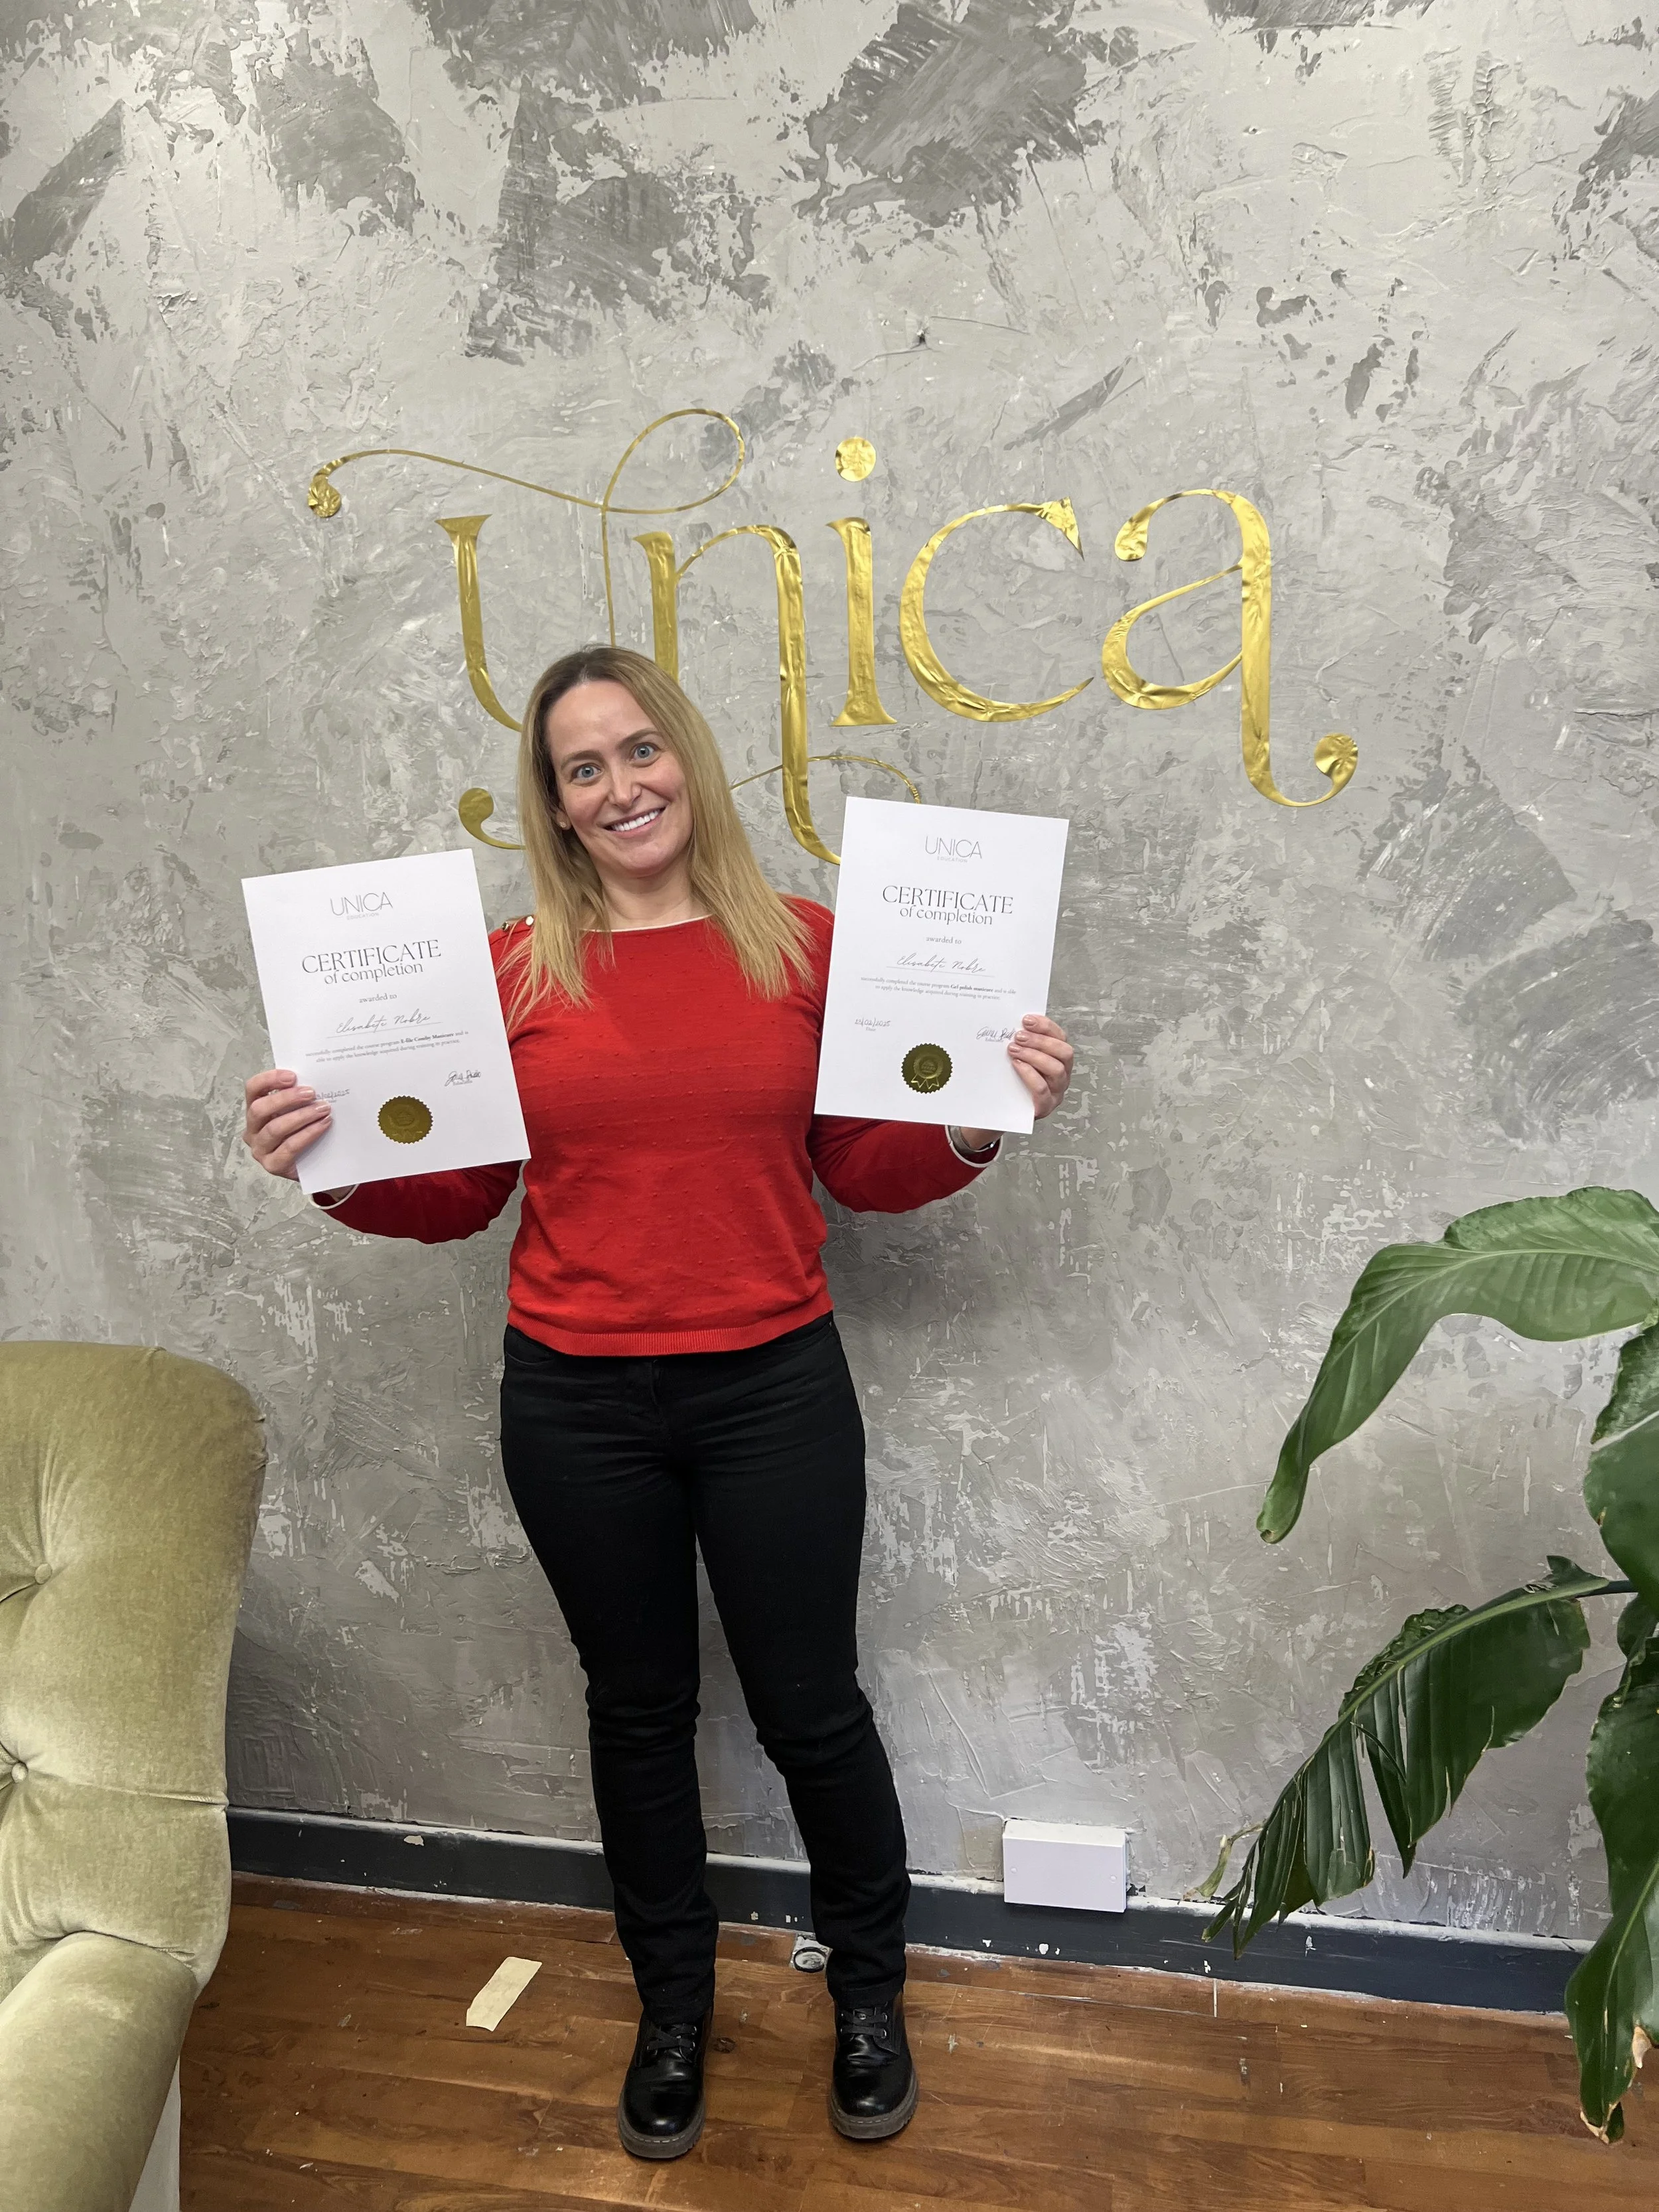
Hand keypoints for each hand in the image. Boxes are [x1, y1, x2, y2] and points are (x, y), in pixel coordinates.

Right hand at [243, 1069, 332, 1182]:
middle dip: (286, 1098)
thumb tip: (314, 1079)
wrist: (314, 1165)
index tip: (292, 1076)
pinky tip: (323, 1125)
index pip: (253, 1089)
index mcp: (255, 1111)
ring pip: (274, 1128)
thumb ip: (298, 1097)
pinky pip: (289, 1147)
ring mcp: (260, 1149)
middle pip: (259, 1109)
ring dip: (301, 1116)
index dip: (269, 1079)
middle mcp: (252, 1130)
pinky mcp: (272, 1165)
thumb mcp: (296, 1111)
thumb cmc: (303, 1132)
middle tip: (311, 1093)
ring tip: (323, 1109)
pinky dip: (308, 1134)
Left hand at [956, 1015, 1074, 1150]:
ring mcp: (1056, 1092)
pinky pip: (1042, 1089)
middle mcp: (1062, 1075)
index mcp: (1058, 1059)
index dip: (1046, 1026)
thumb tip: (1010, 1021)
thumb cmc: (1009, 1080)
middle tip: (1019, 1036)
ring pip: (1057, 1070)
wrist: (997, 1109)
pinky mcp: (1045, 1107)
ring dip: (1035, 1056)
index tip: (1026, 1020)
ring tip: (1014, 1050)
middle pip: (1065, 1052)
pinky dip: (1030, 1074)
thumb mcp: (1016, 1057)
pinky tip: (1016, 1066)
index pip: (1061, 1037)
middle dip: (1041, 1041)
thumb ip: (1020, 1042)